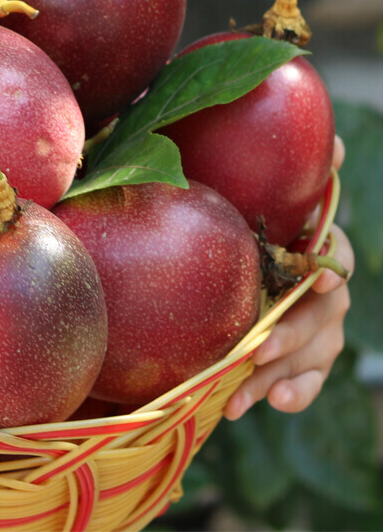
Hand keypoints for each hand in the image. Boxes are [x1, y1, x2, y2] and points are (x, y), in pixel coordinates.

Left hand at [224, 136, 353, 419]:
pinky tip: (266, 404)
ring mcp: (311, 322)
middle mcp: (320, 285)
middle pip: (324, 314)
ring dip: (284, 376)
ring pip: (314, 353)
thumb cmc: (233, 207)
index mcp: (313, 244)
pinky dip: (292, 393)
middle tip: (260, 348)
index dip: (333, 265)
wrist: (212, 244)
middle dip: (294, 334)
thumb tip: (339, 147)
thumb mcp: (250, 183)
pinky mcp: (295, 354)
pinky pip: (305, 380)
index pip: (337, 254)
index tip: (320, 278)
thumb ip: (293, 166)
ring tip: (247, 396)